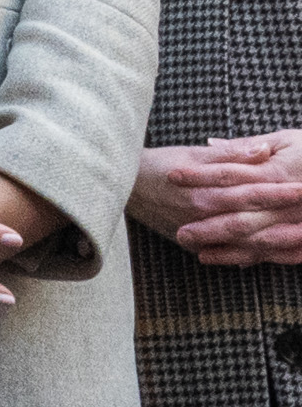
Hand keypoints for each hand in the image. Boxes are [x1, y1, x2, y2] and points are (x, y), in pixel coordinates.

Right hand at [143, 134, 301, 264]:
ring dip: (280, 242)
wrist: (120, 188)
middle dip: (285, 217)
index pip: (251, 192)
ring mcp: (201, 235)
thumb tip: (262, 149)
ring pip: (248, 244)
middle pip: (254, 221)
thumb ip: (229, 155)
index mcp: (204, 191)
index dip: (279, 191)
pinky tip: (284, 254)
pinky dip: (261, 257)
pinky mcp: (198, 246)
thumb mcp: (190, 155)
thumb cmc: (157, 166)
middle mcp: (204, 217)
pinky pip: (235, 256)